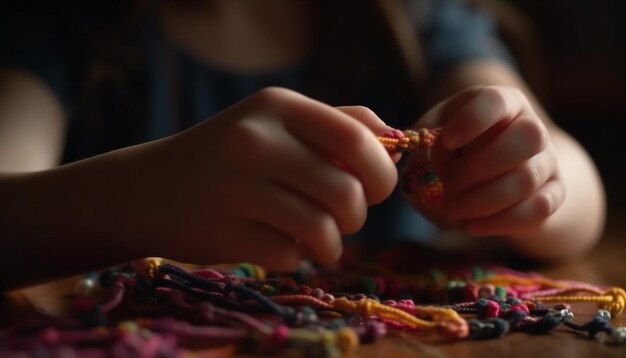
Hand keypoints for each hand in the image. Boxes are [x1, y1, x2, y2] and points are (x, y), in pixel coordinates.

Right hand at [126, 87, 396, 270]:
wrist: (148, 189)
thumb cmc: (226, 155)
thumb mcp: (274, 122)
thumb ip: (335, 123)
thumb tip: (394, 140)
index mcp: (277, 105)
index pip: (358, 140)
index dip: (382, 172)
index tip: (376, 189)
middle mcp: (256, 141)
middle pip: (347, 192)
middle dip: (357, 215)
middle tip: (343, 218)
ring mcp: (237, 188)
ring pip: (324, 230)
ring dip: (331, 244)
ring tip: (319, 240)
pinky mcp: (225, 232)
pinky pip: (291, 256)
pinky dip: (295, 257)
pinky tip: (275, 243)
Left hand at [407, 85, 564, 235]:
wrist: (500, 175)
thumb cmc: (458, 150)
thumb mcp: (436, 134)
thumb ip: (423, 137)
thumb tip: (413, 147)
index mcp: (503, 103)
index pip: (498, 100)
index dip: (473, 120)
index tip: (446, 142)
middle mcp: (532, 127)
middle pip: (529, 136)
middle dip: (479, 166)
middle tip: (448, 183)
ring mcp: (547, 161)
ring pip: (528, 178)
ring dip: (483, 199)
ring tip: (452, 207)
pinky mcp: (553, 195)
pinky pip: (538, 209)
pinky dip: (500, 221)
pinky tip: (471, 225)